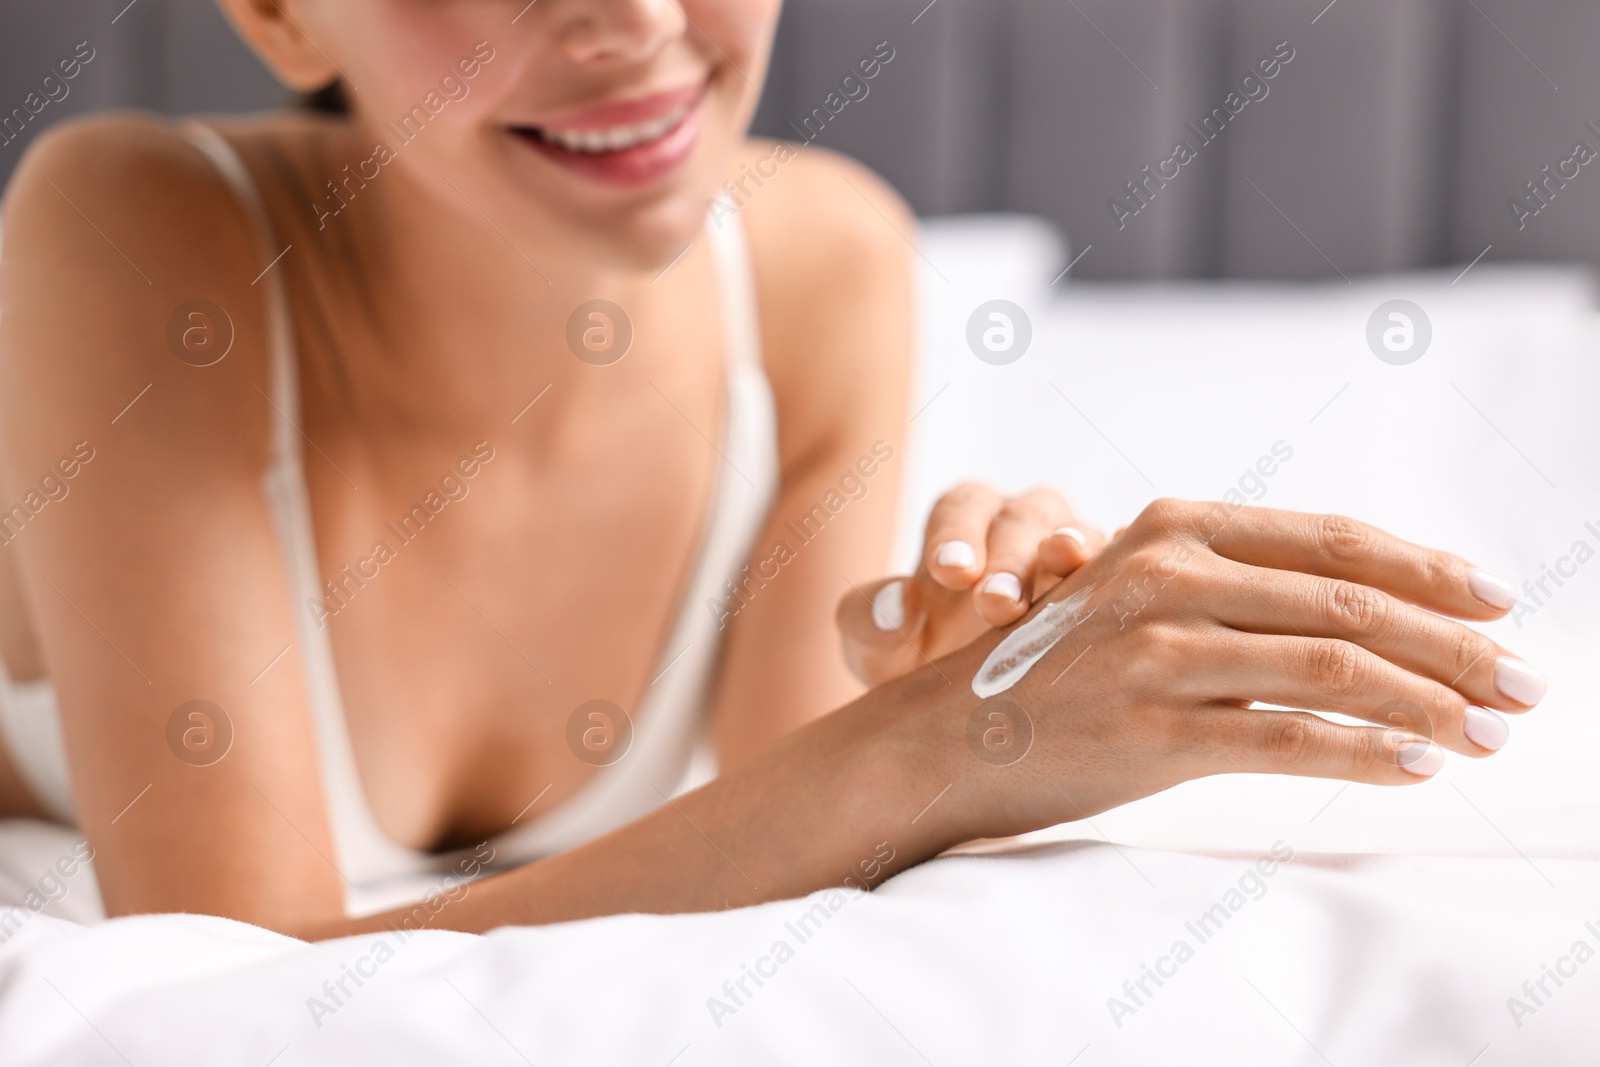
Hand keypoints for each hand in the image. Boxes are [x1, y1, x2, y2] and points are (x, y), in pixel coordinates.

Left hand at [837, 484, 1106, 686]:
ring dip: (1074, 562)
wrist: (965, 711)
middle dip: (1010, 560)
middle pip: (1022, 521)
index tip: (949, 573)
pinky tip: (1128, 600)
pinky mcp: (1113, 585)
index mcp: (960, 519)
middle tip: (997, 605)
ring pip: (1081, 538)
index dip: (956, 535)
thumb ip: (868, 621)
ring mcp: (1072, 552)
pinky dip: (1127, 576)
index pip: (960, 508)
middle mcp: (1020, 523)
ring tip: (1066, 581)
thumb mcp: (874, 650)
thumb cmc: (914, 665)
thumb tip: (898, 606)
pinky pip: (1126, 569)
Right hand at [921, 499, 1542, 840]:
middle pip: (1351, 605)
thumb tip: (1370, 618)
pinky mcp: (1153, 730)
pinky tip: (1418, 768)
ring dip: (1433, 704)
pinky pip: (1288, 740)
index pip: (1333, 542)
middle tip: (1528, 684)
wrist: (946, 733)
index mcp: (1176, 528)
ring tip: (1491, 733)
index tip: (1498, 601)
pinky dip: (1367, 754)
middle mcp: (1170, 575)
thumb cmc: (1058, 669)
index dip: (1428, 569)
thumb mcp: (1138, 596)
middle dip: (1458, 647)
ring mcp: (1160, 652)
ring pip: (1335, 669)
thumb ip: (1236, 589)